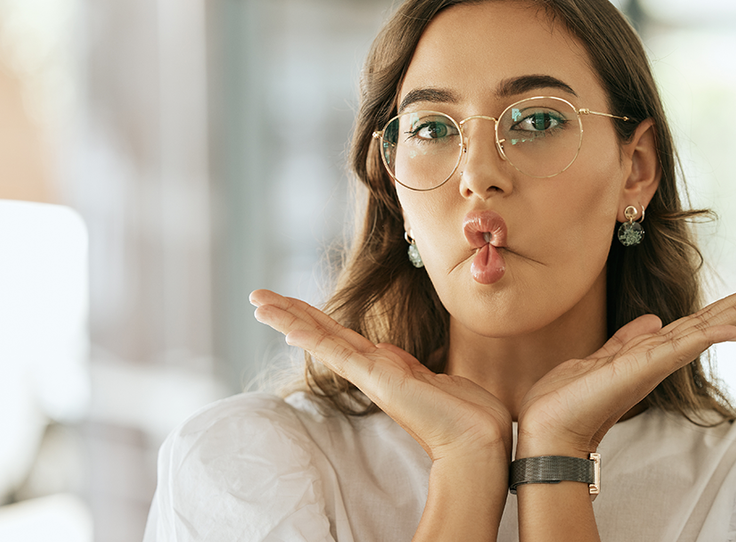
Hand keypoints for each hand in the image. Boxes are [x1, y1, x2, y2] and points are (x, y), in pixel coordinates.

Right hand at [249, 289, 512, 462]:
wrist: (478, 438)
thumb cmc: (468, 414)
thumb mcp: (442, 381)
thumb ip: (426, 372)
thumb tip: (423, 370)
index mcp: (388, 367)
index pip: (342, 337)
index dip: (315, 320)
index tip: (290, 307)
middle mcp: (375, 369)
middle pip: (324, 333)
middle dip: (290, 313)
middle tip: (257, 297)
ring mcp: (373, 374)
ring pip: (323, 339)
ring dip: (289, 319)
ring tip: (258, 303)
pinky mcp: (377, 379)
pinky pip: (338, 353)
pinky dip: (312, 339)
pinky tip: (288, 328)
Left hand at [515, 281, 735, 456]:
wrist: (546, 428)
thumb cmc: (567, 400)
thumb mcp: (599, 359)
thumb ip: (626, 341)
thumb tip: (652, 320)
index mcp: (649, 353)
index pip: (694, 324)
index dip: (723, 308)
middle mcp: (658, 358)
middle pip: (708, 325)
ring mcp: (653, 364)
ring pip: (703, 332)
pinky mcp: (643, 369)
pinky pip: (682, 348)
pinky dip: (708, 338)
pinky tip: (734, 331)